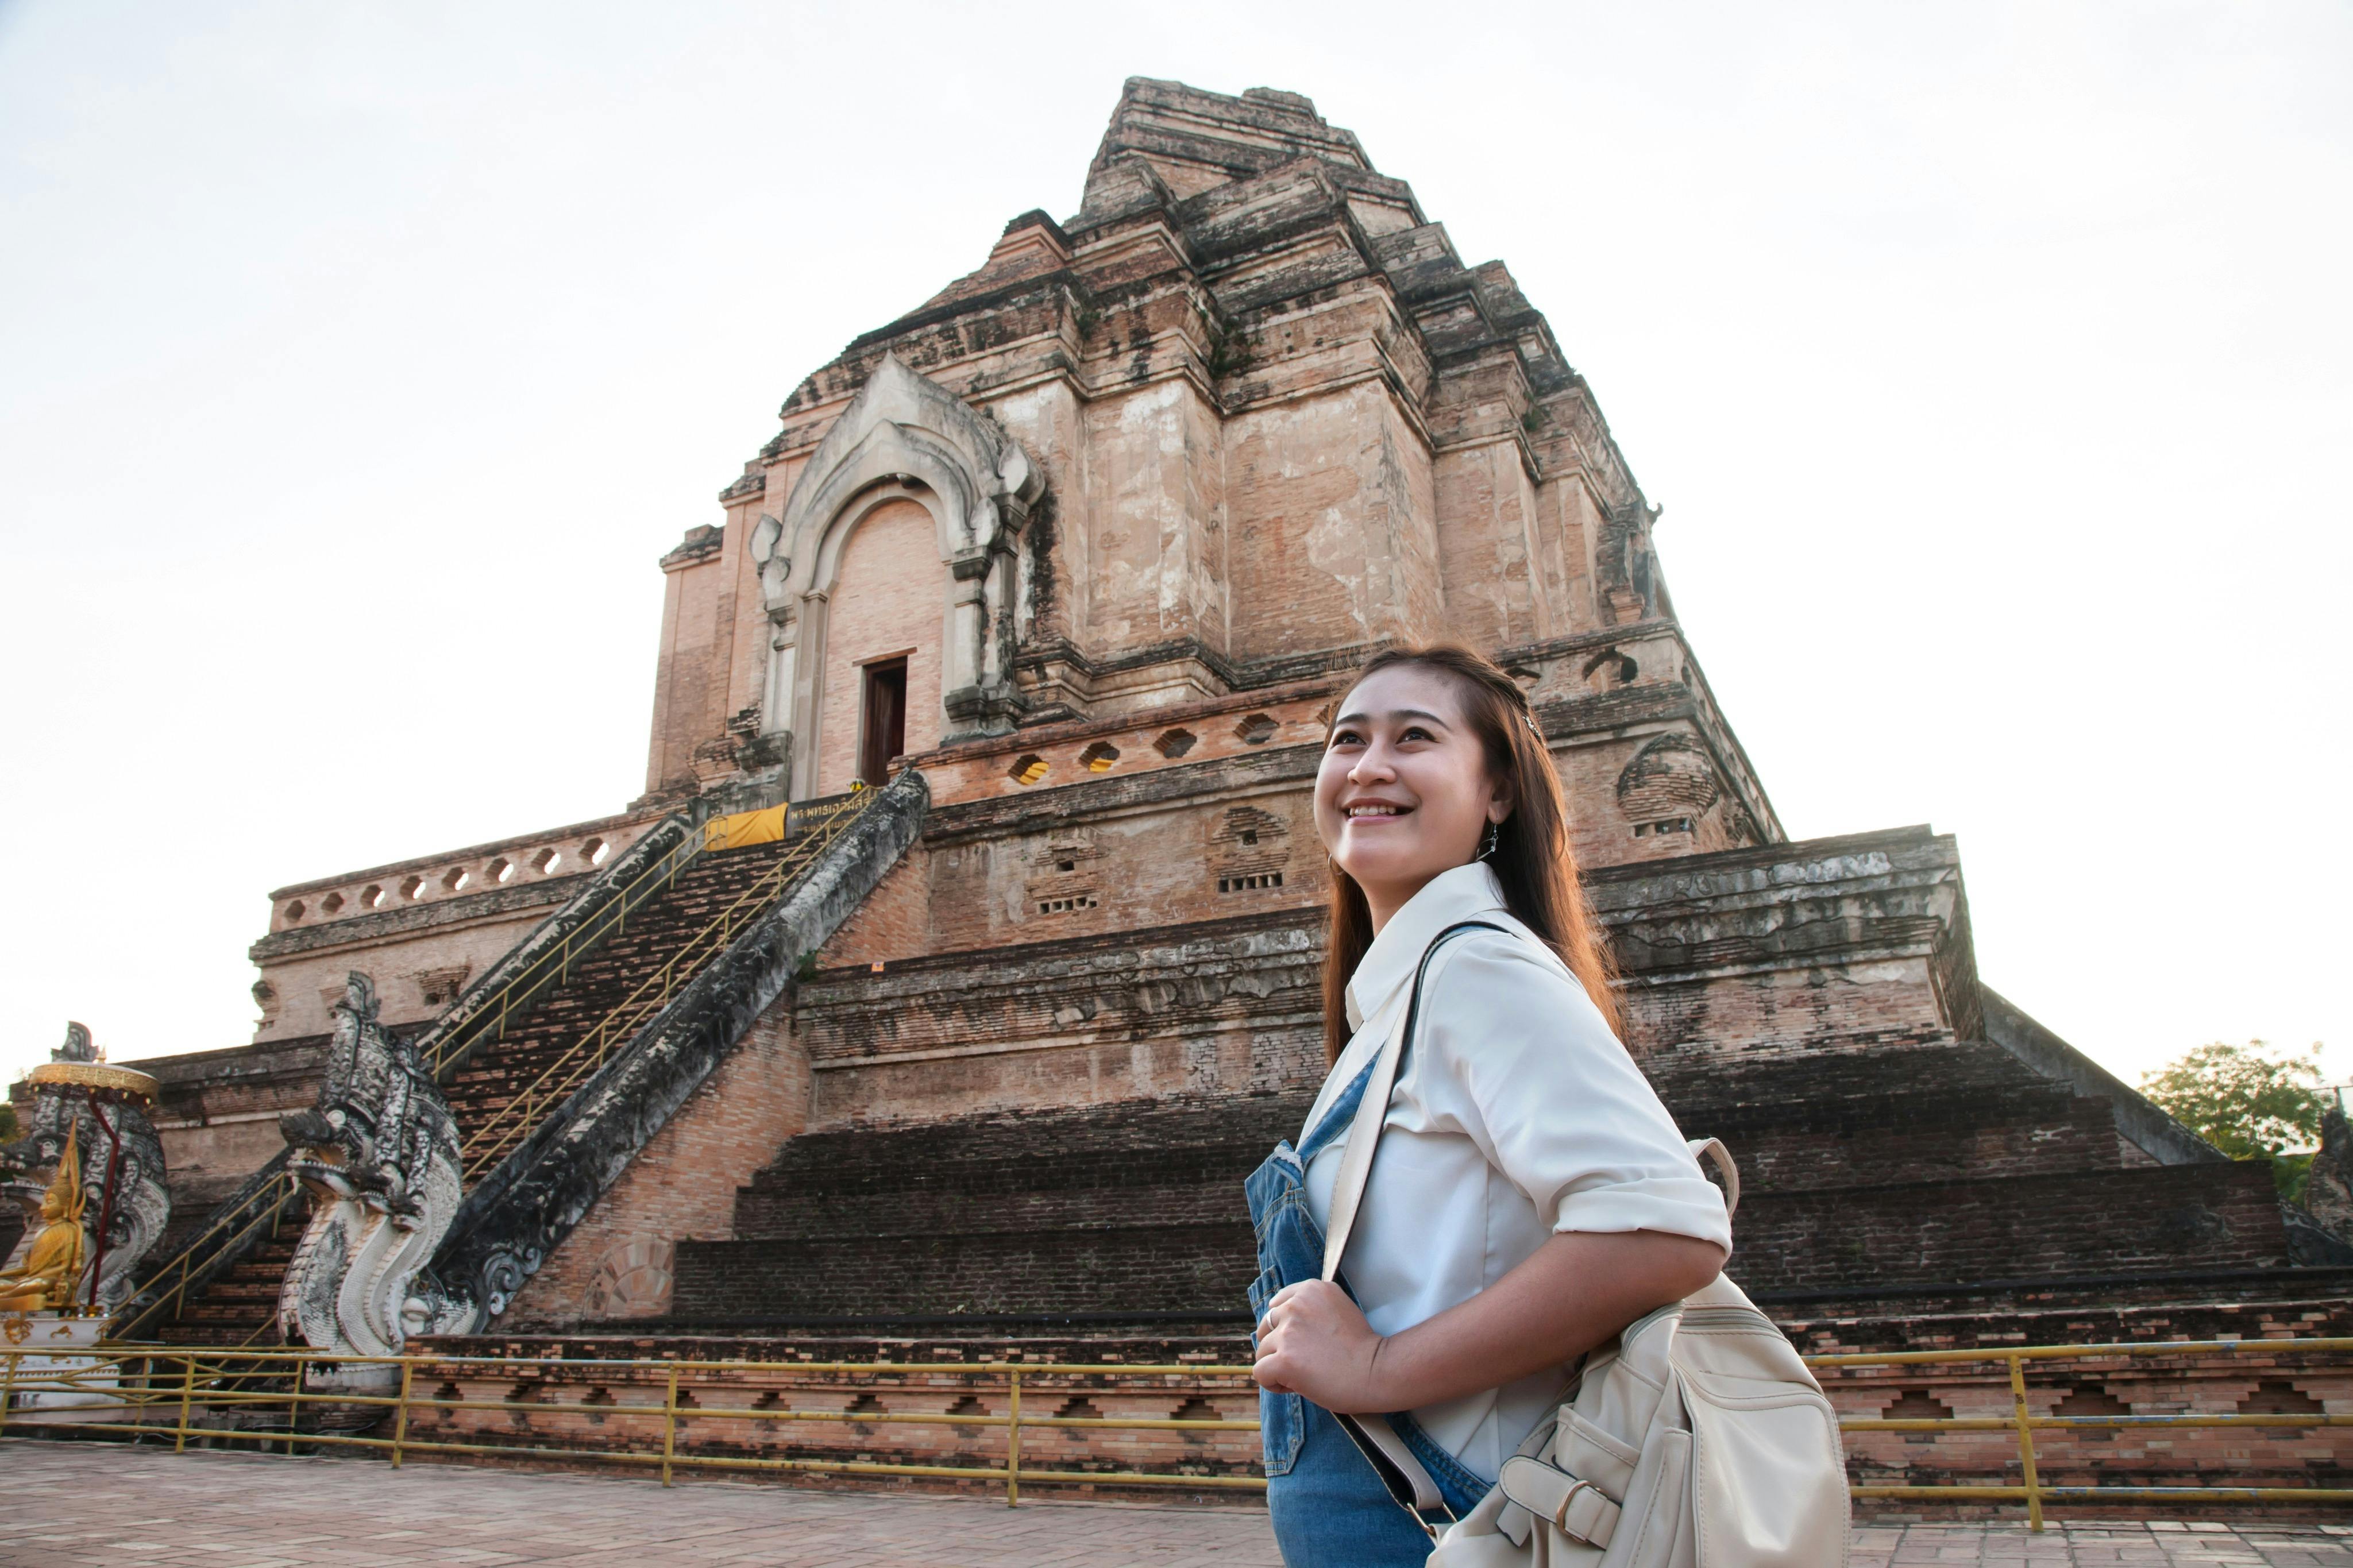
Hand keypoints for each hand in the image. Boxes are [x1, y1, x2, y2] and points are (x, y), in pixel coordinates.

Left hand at [1252, 1279, 1388, 1412]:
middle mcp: (1296, 1305)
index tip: (1304, 1342)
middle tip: (1305, 1361)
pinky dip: (1273, 1383)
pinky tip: (1294, 1386)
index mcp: (1311, 1289)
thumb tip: (1279, 1323)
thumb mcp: (1338, 1309)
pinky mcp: (1284, 1359)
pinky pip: (1260, 1372)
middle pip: (1266, 1327)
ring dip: (1278, 1366)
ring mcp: (1288, 1332)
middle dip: (1278, 1346)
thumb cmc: (1362, 1348)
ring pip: (1262, 1351)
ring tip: (1304, 1375)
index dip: (1285, 1327)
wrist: (1377, 1371)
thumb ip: (1311, 1308)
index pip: (1278, 1305)